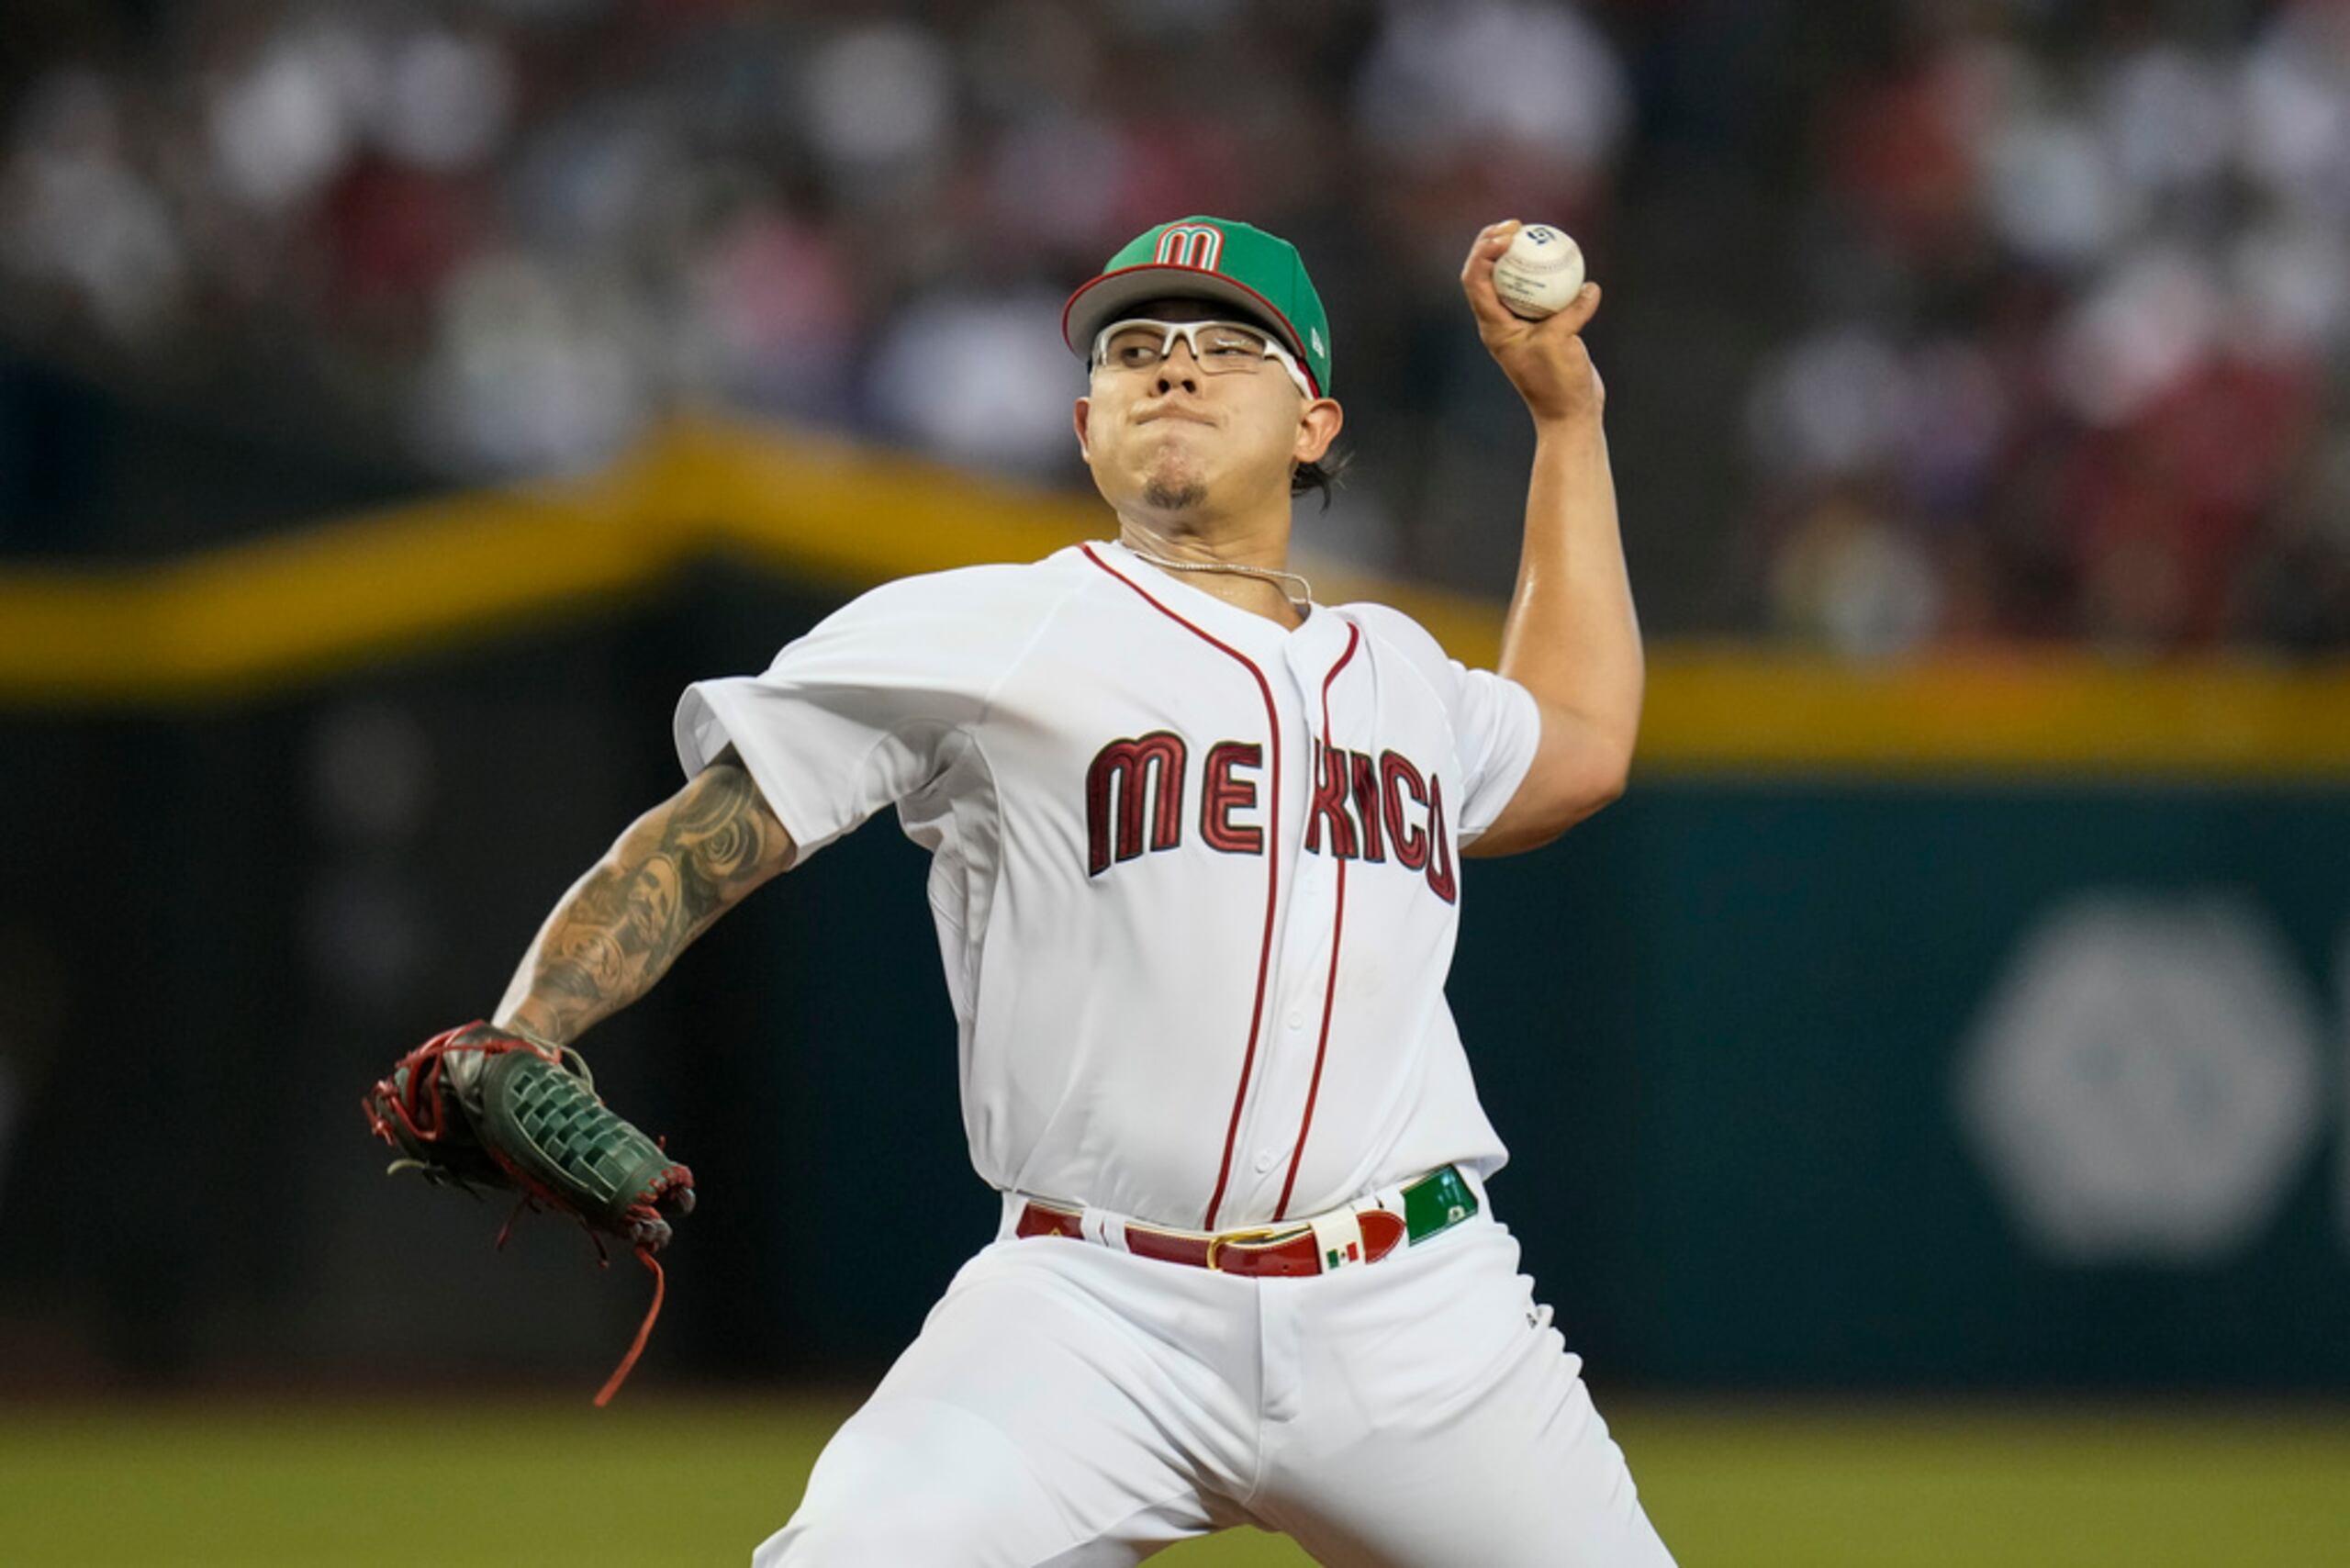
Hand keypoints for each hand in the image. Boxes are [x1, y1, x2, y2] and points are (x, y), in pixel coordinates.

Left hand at [1460, 220, 1604, 426]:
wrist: (1571, 413)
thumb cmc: (1558, 383)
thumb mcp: (1562, 342)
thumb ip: (1572, 311)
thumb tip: (1588, 287)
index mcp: (1493, 326)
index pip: (1475, 280)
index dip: (1484, 251)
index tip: (1508, 234)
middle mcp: (1501, 322)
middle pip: (1487, 274)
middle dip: (1494, 244)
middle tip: (1517, 224)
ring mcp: (1521, 324)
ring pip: (1514, 281)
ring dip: (1520, 255)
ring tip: (1536, 232)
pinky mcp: (1543, 327)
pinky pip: (1542, 292)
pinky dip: (1549, 275)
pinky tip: (1567, 259)